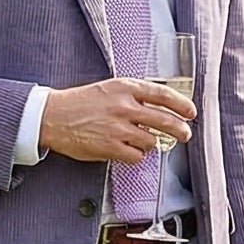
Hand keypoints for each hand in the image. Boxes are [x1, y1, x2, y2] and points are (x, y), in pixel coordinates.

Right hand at [38, 77, 194, 164]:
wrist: (52, 116)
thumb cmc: (81, 103)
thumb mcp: (109, 89)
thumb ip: (134, 95)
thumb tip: (161, 107)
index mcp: (125, 87)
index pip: (163, 94)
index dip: (181, 104)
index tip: (191, 112)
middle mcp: (124, 106)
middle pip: (165, 120)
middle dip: (180, 130)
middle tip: (185, 135)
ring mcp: (118, 128)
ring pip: (152, 141)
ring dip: (149, 143)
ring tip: (137, 139)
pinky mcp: (111, 147)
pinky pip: (137, 156)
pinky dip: (135, 155)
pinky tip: (126, 149)